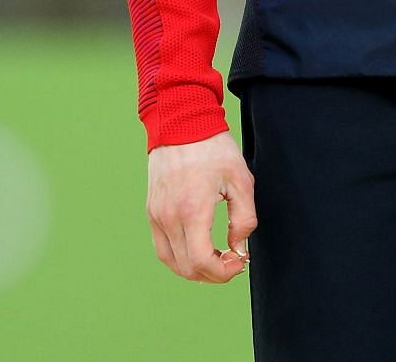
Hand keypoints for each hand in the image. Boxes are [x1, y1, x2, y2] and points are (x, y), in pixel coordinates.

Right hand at [147, 129, 254, 282]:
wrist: (180, 121)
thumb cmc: (213, 148)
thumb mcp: (241, 181)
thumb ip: (244, 220)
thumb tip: (238, 248)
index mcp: (191, 210)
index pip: (202, 262)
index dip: (224, 273)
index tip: (239, 261)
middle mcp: (168, 216)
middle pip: (187, 268)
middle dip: (213, 274)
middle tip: (231, 261)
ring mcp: (156, 214)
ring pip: (171, 261)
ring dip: (194, 269)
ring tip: (215, 259)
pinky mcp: (151, 209)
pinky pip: (162, 246)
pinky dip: (179, 257)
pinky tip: (197, 248)